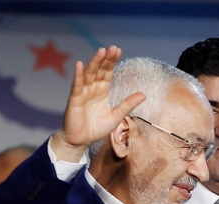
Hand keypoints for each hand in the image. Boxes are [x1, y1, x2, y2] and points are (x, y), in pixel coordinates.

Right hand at [50, 45, 145, 160]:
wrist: (81, 140)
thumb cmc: (97, 128)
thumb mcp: (117, 115)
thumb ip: (128, 104)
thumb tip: (144, 94)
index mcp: (102, 91)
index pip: (108, 72)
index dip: (112, 62)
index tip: (118, 50)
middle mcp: (93, 89)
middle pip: (100, 70)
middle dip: (106, 59)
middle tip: (113, 48)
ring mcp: (83, 92)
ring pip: (89, 74)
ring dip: (95, 62)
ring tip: (101, 51)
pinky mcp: (74, 99)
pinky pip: (77, 85)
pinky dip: (78, 75)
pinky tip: (80, 64)